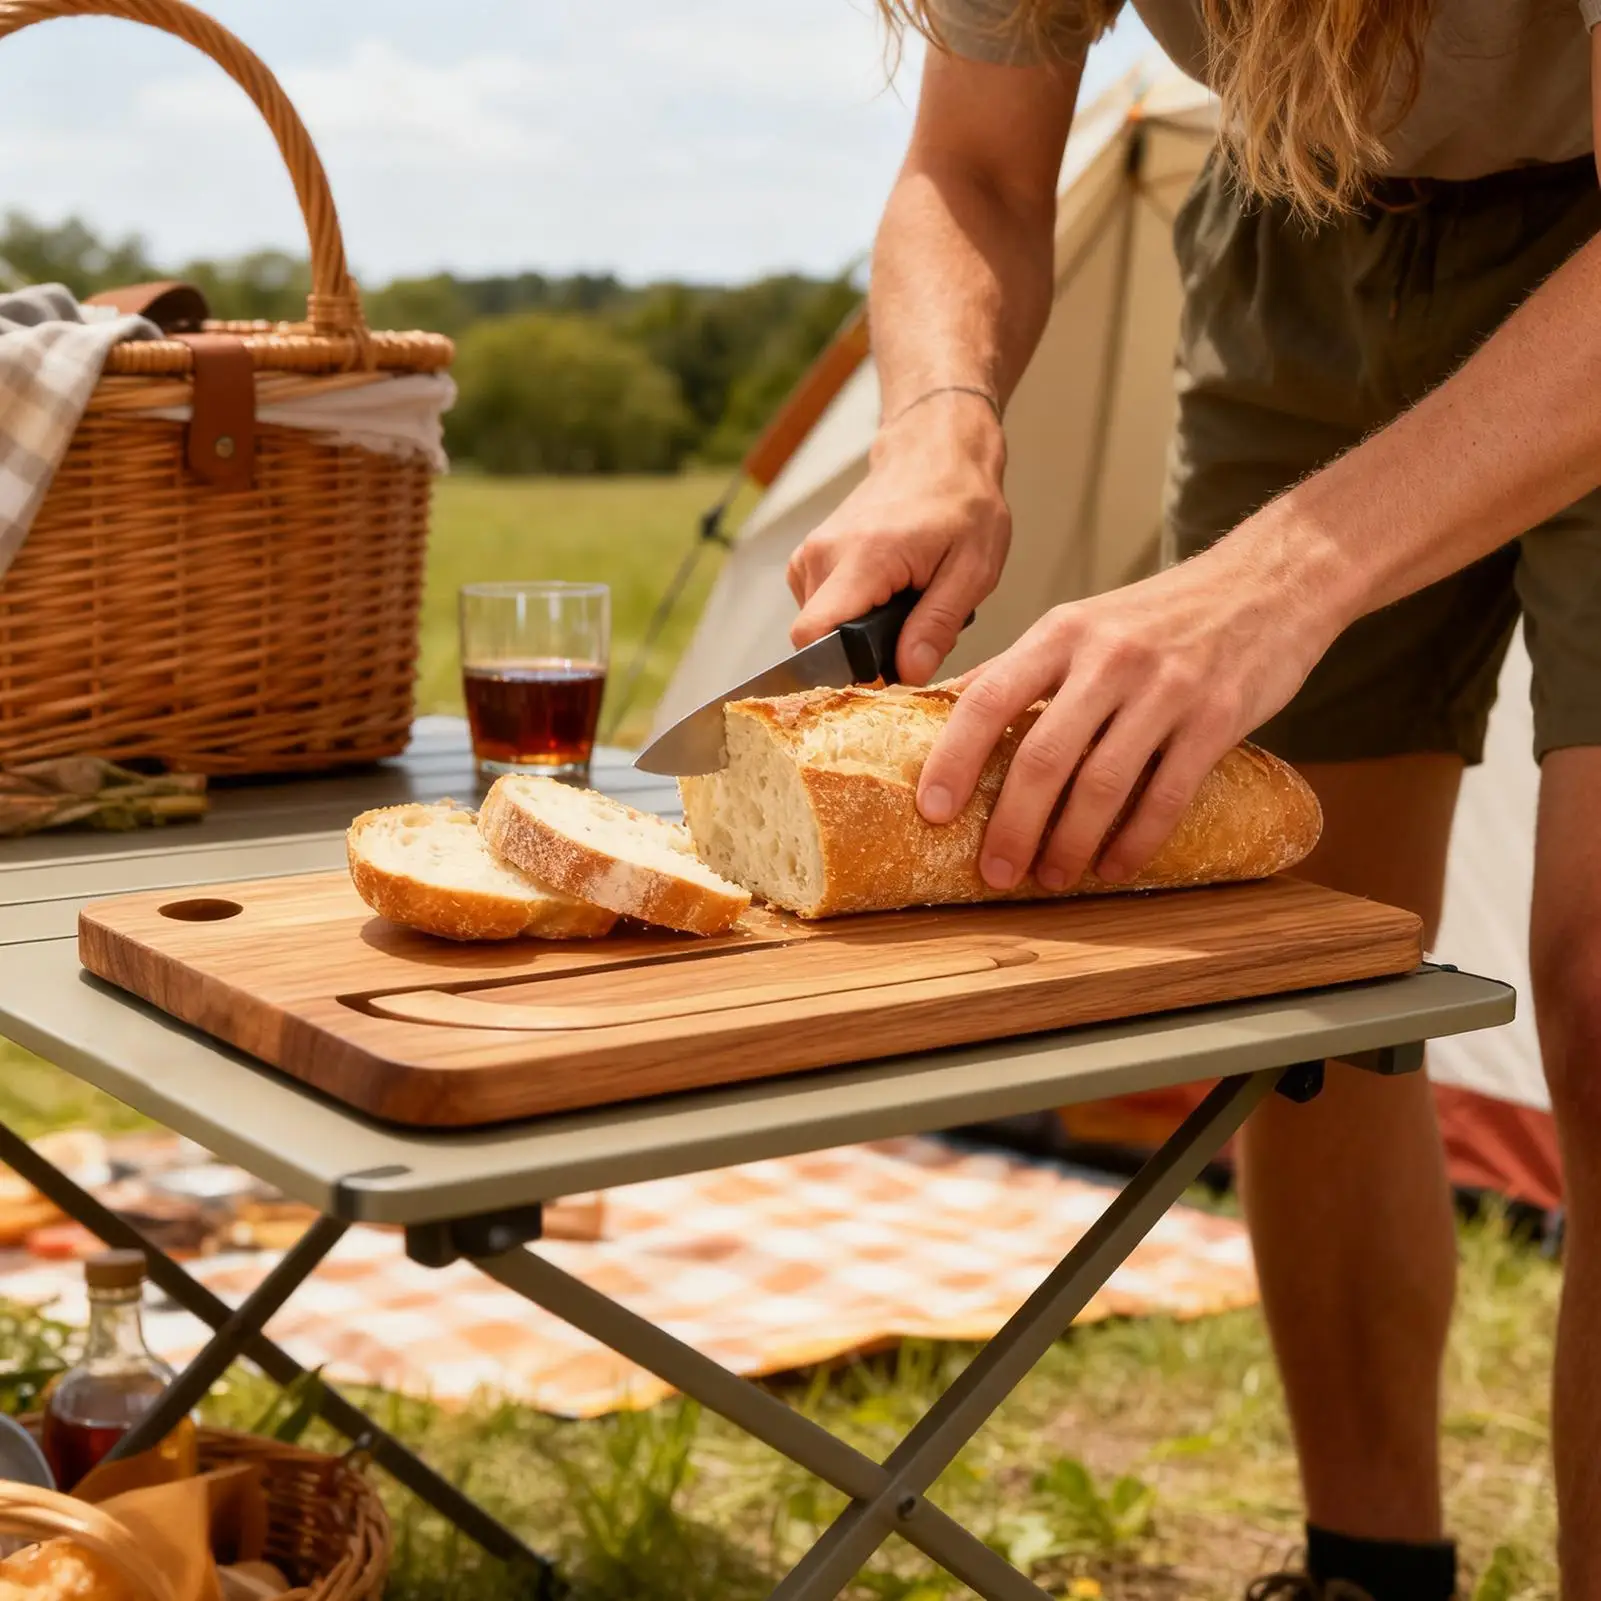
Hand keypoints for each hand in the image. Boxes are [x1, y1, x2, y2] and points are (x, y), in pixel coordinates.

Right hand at [787, 394, 1009, 683]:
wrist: (935, 452)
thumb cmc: (961, 503)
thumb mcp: (973, 569)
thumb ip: (937, 624)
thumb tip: (908, 673)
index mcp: (863, 557)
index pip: (814, 635)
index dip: (840, 671)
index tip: (879, 677)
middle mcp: (823, 555)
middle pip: (819, 640)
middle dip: (861, 654)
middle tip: (911, 634)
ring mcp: (810, 555)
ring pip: (819, 628)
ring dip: (858, 633)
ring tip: (902, 605)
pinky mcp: (808, 559)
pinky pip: (819, 609)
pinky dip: (850, 615)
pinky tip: (883, 595)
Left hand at [916, 543, 1337, 888]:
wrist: (1270, 581)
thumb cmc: (1164, 613)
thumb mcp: (1082, 621)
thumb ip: (1021, 667)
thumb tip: (945, 709)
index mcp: (1062, 633)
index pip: (987, 697)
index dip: (953, 758)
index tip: (931, 810)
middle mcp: (1108, 657)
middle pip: (1043, 755)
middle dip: (1012, 824)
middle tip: (994, 871)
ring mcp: (1165, 688)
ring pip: (1102, 784)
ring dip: (1070, 843)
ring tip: (1051, 877)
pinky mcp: (1216, 717)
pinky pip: (1167, 794)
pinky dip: (1136, 840)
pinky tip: (1116, 865)